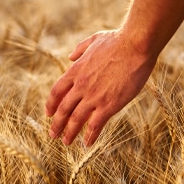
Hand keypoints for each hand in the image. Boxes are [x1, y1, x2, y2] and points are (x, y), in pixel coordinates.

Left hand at [45, 29, 155, 145]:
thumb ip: (80, 49)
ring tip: (66, 142)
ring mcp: (93, 96)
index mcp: (76, 70)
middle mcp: (81, 85)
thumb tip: (70, 56)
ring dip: (69, 132)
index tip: (48, 113)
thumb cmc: (118, 40)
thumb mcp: (94, 40)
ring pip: (76, 119)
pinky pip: (95, 125)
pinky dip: (90, 136)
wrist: (135, 45)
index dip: (51, 104)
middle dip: (57, 124)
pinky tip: (87, 143)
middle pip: (63, 109)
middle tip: (53, 134)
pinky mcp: (109, 104)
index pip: (56, 91)